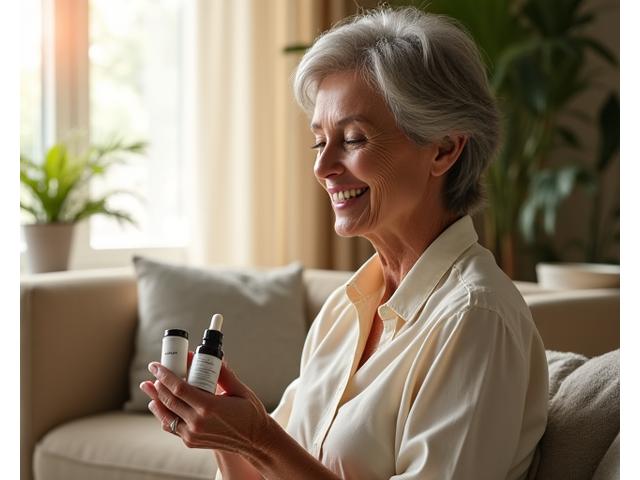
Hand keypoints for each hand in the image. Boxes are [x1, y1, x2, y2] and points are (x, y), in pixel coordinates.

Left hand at [140, 358, 271, 456]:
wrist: (255, 440)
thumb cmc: (249, 413)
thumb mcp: (239, 390)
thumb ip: (224, 373)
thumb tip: (214, 357)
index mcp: (209, 407)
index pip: (179, 388)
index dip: (164, 375)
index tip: (156, 365)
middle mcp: (198, 422)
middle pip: (169, 400)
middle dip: (157, 384)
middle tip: (154, 372)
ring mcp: (192, 434)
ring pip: (166, 415)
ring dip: (155, 400)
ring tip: (149, 387)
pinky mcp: (191, 441)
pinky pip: (171, 426)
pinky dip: (163, 415)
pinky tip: (160, 405)